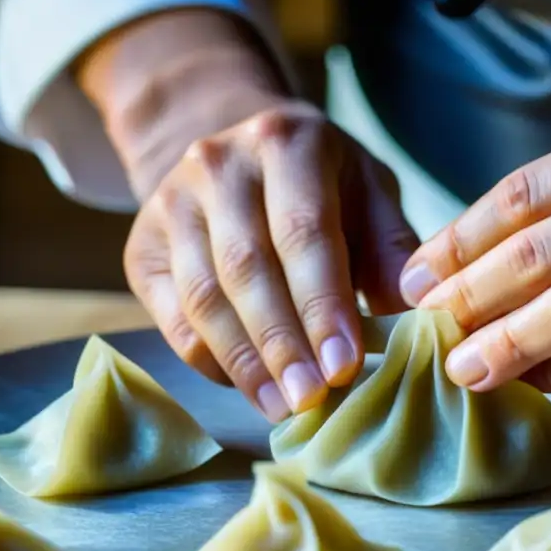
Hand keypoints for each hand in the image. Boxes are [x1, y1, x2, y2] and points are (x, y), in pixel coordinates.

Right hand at [124, 99, 417, 421]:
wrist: (234, 154)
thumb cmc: (321, 184)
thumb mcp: (368, 192)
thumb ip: (389, 247)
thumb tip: (409, 318)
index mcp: (286, 143)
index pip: (303, 232)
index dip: (323, 304)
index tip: (345, 365)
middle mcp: (218, 165)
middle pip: (247, 268)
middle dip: (283, 343)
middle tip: (312, 399)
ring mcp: (169, 204)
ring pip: (203, 296)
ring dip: (245, 362)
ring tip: (283, 407)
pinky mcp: (141, 246)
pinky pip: (172, 316)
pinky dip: (210, 360)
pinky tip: (249, 387)